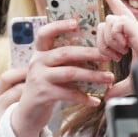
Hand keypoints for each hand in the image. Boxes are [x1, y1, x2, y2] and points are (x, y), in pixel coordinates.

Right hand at [11, 19, 113, 136]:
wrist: (28, 113)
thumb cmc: (46, 87)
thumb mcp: (51, 70)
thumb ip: (65, 60)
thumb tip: (94, 51)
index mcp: (40, 52)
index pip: (45, 33)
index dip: (59, 26)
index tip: (75, 22)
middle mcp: (37, 62)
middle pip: (65, 52)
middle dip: (89, 53)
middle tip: (108, 56)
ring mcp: (39, 78)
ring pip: (70, 72)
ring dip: (93, 75)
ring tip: (109, 78)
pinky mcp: (43, 94)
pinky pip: (68, 93)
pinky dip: (84, 97)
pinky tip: (96, 100)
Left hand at [94, 0, 137, 97]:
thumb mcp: (128, 83)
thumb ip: (117, 87)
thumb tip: (108, 96)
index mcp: (130, 35)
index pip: (116, 9)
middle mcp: (133, 28)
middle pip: (105, 20)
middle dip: (103, 40)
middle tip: (115, 56)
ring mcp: (135, 28)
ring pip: (108, 23)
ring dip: (109, 42)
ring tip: (121, 54)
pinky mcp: (137, 29)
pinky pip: (117, 25)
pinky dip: (116, 39)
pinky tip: (125, 48)